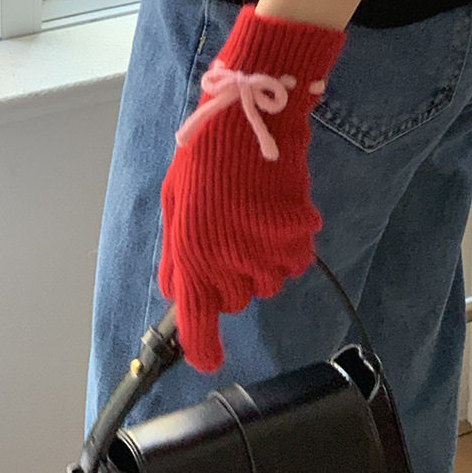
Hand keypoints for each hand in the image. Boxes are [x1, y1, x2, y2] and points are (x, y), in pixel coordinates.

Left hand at [158, 5, 346, 371]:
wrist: (251, 114)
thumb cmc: (204, 153)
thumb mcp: (174, 201)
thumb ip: (176, 252)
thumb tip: (177, 291)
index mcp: (191, 255)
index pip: (197, 324)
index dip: (204, 348)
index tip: (210, 358)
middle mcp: (228, 263)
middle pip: (234, 301)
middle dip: (230, 279)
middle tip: (230, 238)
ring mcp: (265, 251)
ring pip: (269, 283)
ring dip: (263, 262)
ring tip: (255, 220)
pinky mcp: (297, 235)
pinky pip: (297, 261)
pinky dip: (291, 246)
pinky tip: (280, 215)